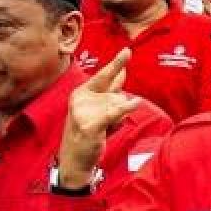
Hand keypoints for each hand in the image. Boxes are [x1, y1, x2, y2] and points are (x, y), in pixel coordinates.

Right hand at [60, 49, 139, 189]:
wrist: (75, 160)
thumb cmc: (89, 131)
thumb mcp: (99, 107)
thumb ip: (111, 89)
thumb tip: (123, 70)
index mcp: (82, 92)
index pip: (105, 75)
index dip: (118, 63)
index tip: (128, 50)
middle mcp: (82, 98)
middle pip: (116, 93)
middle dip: (118, 100)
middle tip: (109, 106)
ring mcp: (84, 111)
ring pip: (119, 105)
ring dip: (118, 120)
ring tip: (103, 130)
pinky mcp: (90, 125)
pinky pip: (114, 112)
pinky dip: (126, 109)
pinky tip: (136, 103)